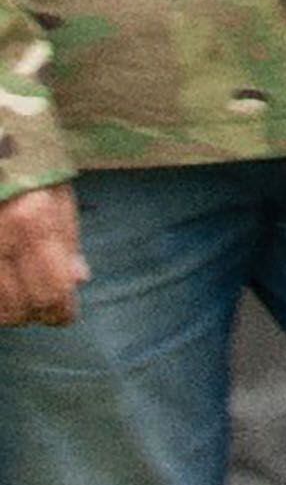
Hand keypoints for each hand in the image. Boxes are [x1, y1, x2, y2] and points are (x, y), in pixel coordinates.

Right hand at [0, 186, 86, 327]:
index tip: (67, 314)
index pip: (52, 289)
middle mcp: (1, 240)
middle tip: (51, 307)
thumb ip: (68, 240)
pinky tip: (9, 288)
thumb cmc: (31, 170)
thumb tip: (79, 280)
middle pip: (23, 306)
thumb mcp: (59, 195)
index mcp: (33, 220)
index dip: (62, 310)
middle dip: (41, 314)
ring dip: (16, 312)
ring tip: (28, 297)